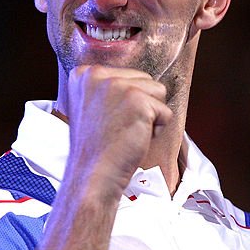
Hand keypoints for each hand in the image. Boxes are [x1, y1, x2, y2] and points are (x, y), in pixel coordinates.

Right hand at [62, 65, 172, 195]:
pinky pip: (165, 112)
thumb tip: (136, 79)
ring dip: (150, 115)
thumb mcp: (90, 107)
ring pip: (158, 91)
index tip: (108, 121)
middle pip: (144, 79)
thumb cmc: (96, 148)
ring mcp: (118, 86)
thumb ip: (106, 88)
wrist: (93, 175)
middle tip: (118, 127)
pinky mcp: (138, 100)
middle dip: (140, 105)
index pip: (126, 75)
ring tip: (127, 131)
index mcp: (84, 74)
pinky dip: (157, 130)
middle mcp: (97, 75)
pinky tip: (135, 139)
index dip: (126, 102)